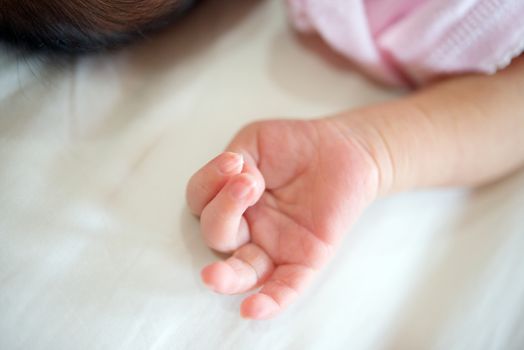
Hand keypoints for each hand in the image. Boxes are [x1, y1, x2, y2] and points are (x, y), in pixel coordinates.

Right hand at [186, 118, 378, 318]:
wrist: (343, 149)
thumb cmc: (296, 146)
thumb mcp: (256, 141)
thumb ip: (237, 160)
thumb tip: (236, 182)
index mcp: (230, 199)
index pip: (201, 200)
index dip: (209, 182)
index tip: (234, 161)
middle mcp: (247, 227)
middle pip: (217, 235)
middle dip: (225, 209)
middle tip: (249, 184)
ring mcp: (274, 246)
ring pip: (243, 271)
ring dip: (227, 276)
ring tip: (213, 276)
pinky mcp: (304, 259)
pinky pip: (285, 287)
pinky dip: (269, 301)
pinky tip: (252, 310)